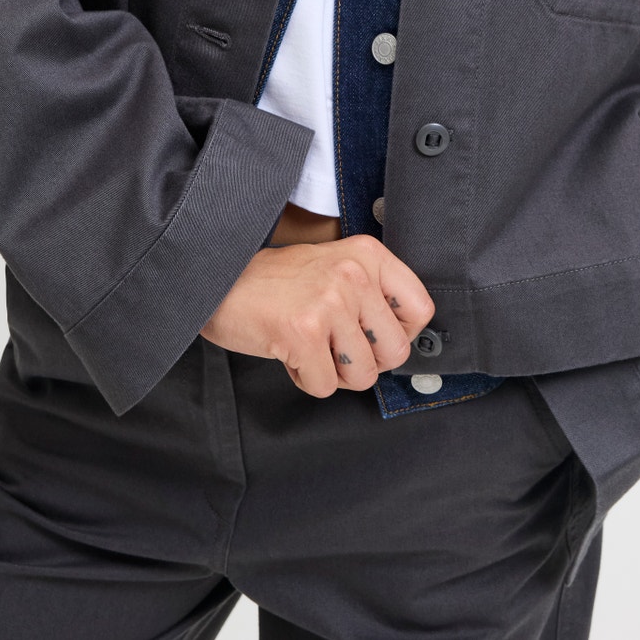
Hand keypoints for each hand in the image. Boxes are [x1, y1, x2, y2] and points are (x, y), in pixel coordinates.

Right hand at [199, 233, 435, 396]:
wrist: (218, 280)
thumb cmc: (277, 282)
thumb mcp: (335, 267)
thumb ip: (372, 294)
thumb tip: (404, 341)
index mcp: (367, 254)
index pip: (421, 309)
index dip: (400, 334)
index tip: (374, 336)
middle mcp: (354, 274)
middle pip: (395, 351)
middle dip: (365, 362)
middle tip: (335, 346)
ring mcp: (329, 302)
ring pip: (363, 375)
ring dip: (335, 373)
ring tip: (311, 346)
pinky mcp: (304, 332)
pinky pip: (325, 385)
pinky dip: (306, 379)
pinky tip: (290, 352)